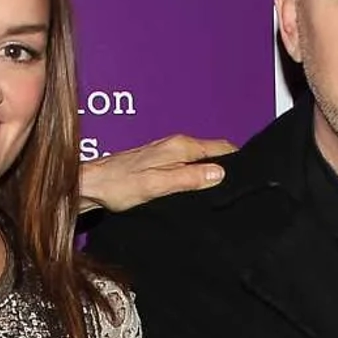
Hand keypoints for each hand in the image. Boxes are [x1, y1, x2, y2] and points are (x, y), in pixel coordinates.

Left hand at [80, 136, 234, 213]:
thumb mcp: (157, 185)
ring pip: (200, 160)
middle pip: (213, 153)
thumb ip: (188, 179)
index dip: (238, 160)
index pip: (222, 148)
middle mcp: (175, 145)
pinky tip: (195, 192)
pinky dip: (195, 176)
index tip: (248, 177)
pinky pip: (187, 166)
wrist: (90, 185)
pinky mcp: (158, 163)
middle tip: (237, 190)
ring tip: (220, 193)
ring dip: (211, 173)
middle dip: (227, 167)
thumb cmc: (118, 186)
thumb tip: (219, 173)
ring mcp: (166, 153)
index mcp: (180, 147)